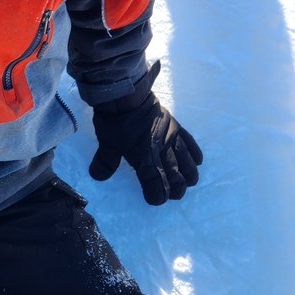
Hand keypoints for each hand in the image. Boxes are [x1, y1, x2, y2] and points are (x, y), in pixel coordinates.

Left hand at [89, 67, 202, 204]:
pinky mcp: (177, 127)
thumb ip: (105, 162)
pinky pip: (191, 143)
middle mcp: (161, 150)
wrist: (126, 95)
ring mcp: (172, 138)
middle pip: (176, 176)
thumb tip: (97, 177)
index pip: (155, 183)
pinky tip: (196, 162)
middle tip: (172, 193)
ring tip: (187, 181)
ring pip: (187, 162)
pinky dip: (194, 155)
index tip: (155, 200)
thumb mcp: (106, 142)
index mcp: (144, 157)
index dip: (157, 196)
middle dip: (176, 189)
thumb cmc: (114, 121)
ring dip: (188, 175)